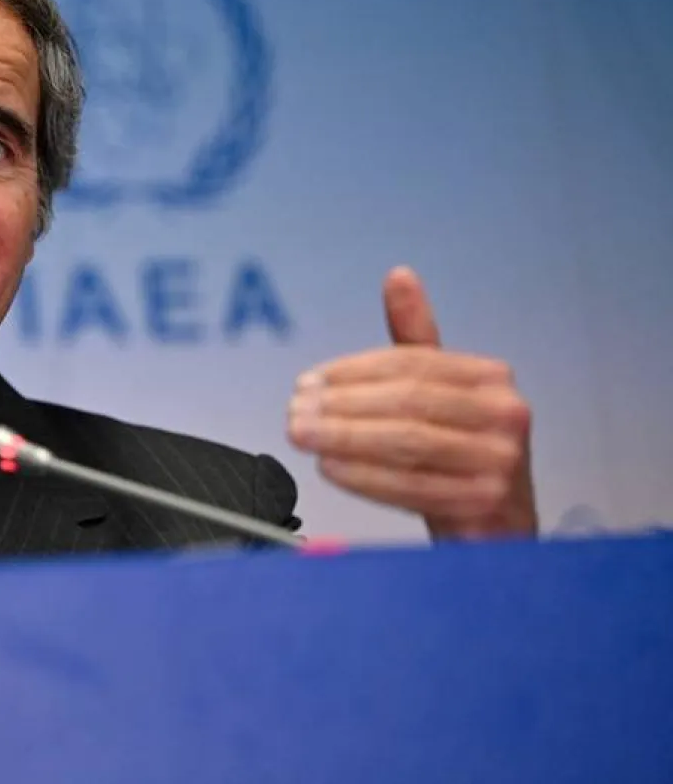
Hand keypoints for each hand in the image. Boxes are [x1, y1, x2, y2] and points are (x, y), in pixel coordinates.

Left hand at [286, 267, 537, 539]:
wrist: (495, 525)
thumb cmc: (457, 452)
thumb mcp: (438, 390)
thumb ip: (416, 338)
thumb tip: (398, 275)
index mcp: (491, 377)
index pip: (410, 364)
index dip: (352, 371)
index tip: (307, 382)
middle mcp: (506, 414)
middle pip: (407, 402)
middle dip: (342, 407)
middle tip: (294, 411)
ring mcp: (501, 460)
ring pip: (407, 442)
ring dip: (344, 438)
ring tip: (302, 436)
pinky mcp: (485, 502)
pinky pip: (412, 485)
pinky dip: (364, 476)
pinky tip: (330, 468)